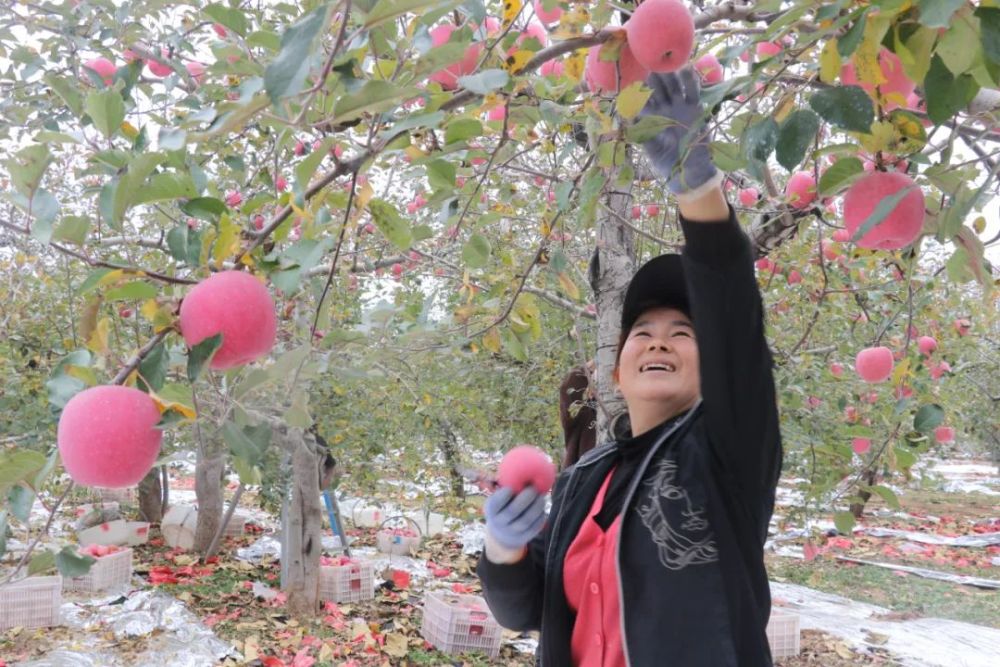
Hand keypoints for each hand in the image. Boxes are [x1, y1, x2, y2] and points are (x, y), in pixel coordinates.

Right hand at [484, 486, 546, 553]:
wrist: (502, 533)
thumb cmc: (503, 506)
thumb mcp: (499, 498)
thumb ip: (507, 485)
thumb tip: (521, 466)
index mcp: (491, 510)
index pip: (495, 503)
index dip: (503, 495)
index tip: (511, 487)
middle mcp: (499, 522)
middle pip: (512, 511)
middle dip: (525, 498)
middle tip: (533, 488)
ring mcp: (511, 532)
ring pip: (526, 520)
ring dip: (536, 507)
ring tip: (542, 496)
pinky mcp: (523, 538)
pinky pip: (534, 527)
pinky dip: (540, 516)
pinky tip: (542, 508)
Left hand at [640, 68, 719, 195]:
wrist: (689, 168)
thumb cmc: (666, 160)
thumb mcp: (651, 149)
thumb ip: (642, 135)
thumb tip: (629, 121)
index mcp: (652, 117)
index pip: (645, 101)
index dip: (641, 92)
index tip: (636, 84)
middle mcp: (665, 109)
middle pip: (659, 89)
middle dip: (655, 80)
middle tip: (652, 68)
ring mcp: (680, 107)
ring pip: (674, 87)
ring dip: (671, 77)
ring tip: (667, 67)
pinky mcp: (695, 108)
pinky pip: (692, 92)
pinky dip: (690, 81)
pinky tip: (687, 69)